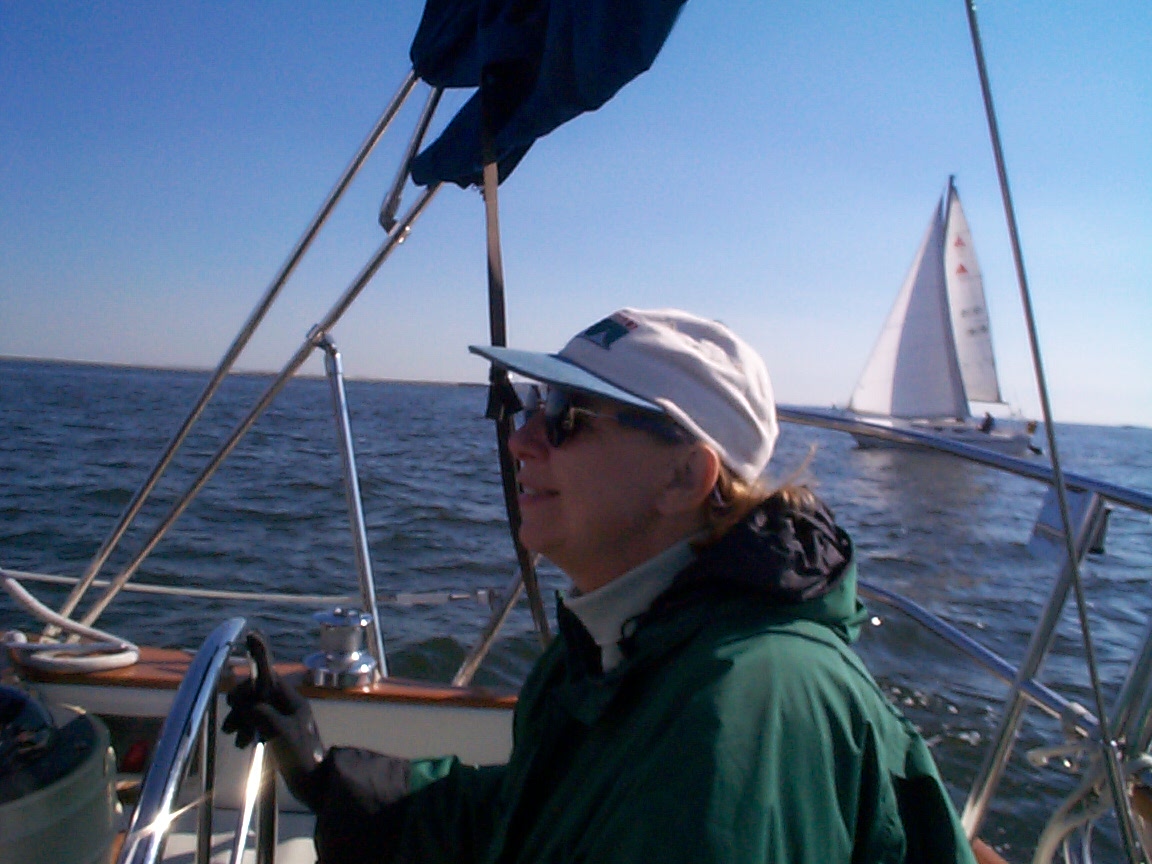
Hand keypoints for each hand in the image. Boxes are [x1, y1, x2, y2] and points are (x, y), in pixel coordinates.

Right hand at [222, 631, 325, 809]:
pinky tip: (244, 744)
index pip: (270, 673)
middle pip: (255, 691)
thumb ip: (260, 713)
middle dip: (240, 704)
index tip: (251, 635)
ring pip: (253, 708)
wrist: (313, 783)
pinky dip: (246, 730)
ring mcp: (282, 717)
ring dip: (241, 720)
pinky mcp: (277, 732)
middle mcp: (286, 704)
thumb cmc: (301, 756)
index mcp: (290, 699)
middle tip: (231, 725)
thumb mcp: (278, 733)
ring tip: (238, 739)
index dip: (260, 654)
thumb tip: (245, 703)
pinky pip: (255, 722)